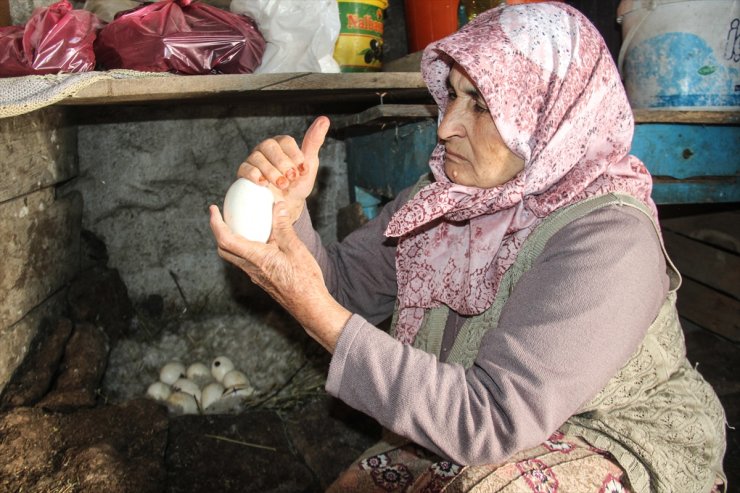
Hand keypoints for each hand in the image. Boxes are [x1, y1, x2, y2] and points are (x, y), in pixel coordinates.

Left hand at [209, 200, 350, 353]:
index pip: (226, 240)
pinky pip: (246, 261)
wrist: (309, 306)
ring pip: (234, 256)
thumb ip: (284, 227)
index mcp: (257, 258)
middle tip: (222, 216)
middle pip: (224, 250)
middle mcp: (251, 268)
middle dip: (218, 231)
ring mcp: (255, 275)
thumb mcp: (296, 249)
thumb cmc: (304, 280)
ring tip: (240, 225)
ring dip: (231, 239)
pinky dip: (245, 247)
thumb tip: (278, 206)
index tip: (213, 210)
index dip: (216, 223)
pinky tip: (261, 240)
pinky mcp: (262, 279)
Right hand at [238, 116, 329, 223]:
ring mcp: (254, 159)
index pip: (286, 141)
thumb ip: (314, 141)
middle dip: (283, 164)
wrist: (287, 204)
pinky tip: (264, 184)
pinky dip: (255, 175)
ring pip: (258, 157)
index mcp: (282, 144)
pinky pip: (245, 168)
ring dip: (271, 172)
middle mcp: (267, 148)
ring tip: (282, 184)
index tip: (302, 170)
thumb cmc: (297, 182)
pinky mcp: (244, 171)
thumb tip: (324, 119)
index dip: (295, 156)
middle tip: (291, 178)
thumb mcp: (309, 164)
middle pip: (270, 146)